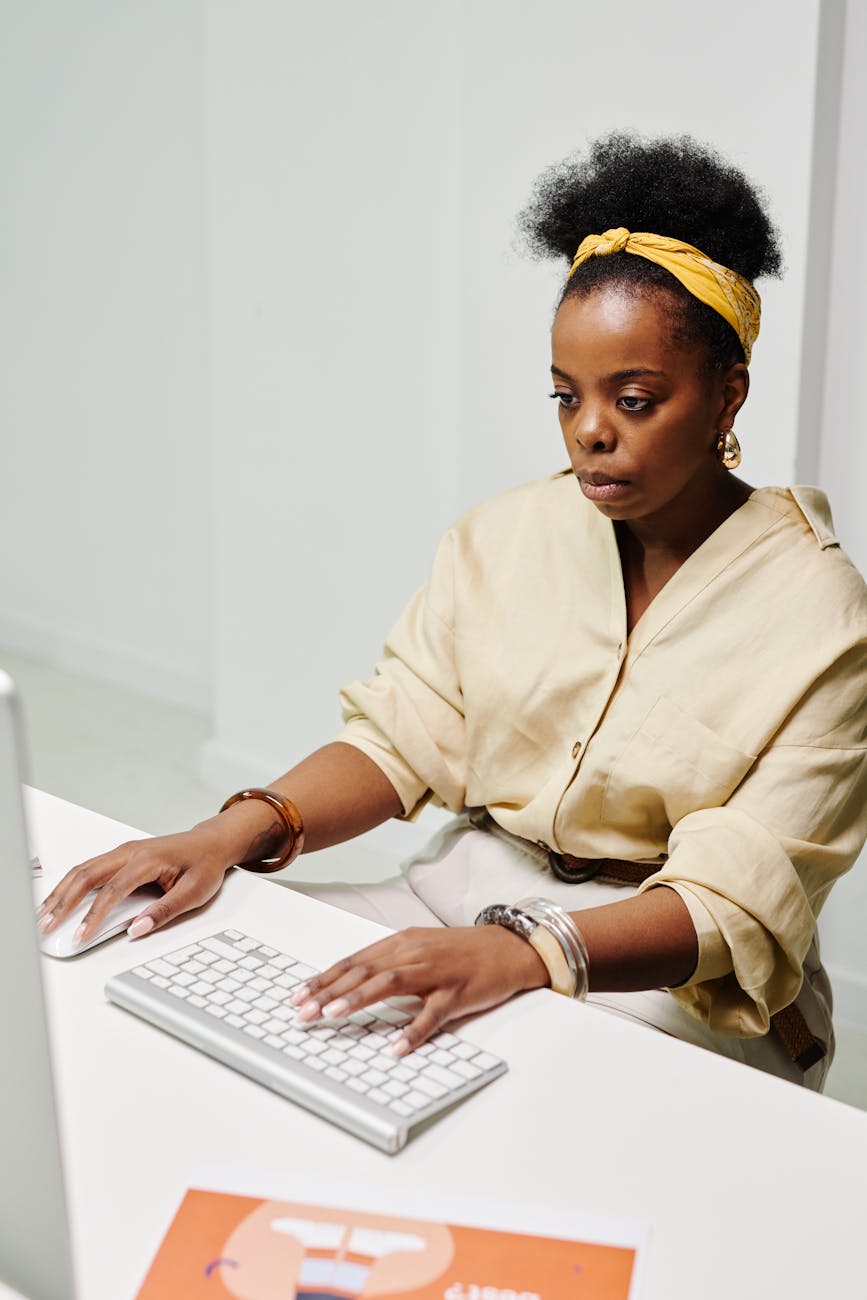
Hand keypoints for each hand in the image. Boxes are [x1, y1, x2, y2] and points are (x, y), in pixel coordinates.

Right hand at [36, 822, 236, 944]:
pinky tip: (59, 899)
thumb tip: (137, 929)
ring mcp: (123, 852)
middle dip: (63, 902)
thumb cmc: (203, 864)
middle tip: (46, 926)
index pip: (112, 890)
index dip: (93, 916)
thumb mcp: (194, 892)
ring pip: (82, 870)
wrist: (209, 843)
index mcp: (147, 860)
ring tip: (43, 915)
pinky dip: (70, 885)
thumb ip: (164, 911)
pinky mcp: (120, 856)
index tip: (80, 936)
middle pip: (86, 876)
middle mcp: (129, 852)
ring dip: (61, 892)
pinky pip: (89, 869)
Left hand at [289, 925, 548, 1053]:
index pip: (354, 961)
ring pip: (391, 984)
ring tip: (332, 1015)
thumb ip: (388, 964)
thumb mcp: (419, 950)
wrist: (507, 948)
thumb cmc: (460, 952)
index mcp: (401, 943)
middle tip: (303, 1011)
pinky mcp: (457, 993)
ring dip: (358, 999)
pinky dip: (413, 1031)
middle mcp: (413, 953)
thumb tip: (350, 984)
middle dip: (329, 991)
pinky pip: (432, 1014)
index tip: (298, 996)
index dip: (324, 978)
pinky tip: (396, 1047)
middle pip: (365, 971)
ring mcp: (436, 973)